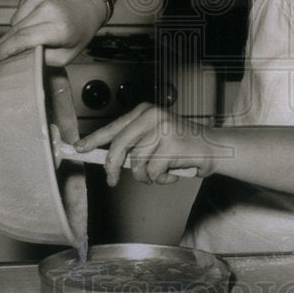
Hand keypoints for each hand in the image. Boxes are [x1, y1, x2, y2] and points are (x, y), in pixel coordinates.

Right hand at [0, 0, 109, 65]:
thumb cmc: (79, 30)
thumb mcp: (68, 54)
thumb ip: (43, 59)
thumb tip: (18, 60)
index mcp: (59, 26)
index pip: (24, 39)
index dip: (5, 51)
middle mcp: (49, 8)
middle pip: (15, 31)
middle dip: (1, 46)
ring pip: (15, 21)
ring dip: (15, 32)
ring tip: (27, 37)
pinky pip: (19, 11)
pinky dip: (22, 19)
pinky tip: (34, 20)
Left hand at [74, 103, 220, 185]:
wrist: (215, 147)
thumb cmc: (182, 145)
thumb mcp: (155, 137)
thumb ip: (134, 145)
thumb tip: (108, 160)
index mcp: (145, 111)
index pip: (114, 127)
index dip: (94, 139)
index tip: (78, 148)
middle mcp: (153, 116)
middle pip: (119, 146)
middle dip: (112, 167)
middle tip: (112, 181)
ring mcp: (163, 130)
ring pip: (137, 163)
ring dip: (146, 176)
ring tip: (161, 172)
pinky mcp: (173, 146)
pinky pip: (153, 172)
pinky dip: (161, 180)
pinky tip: (172, 173)